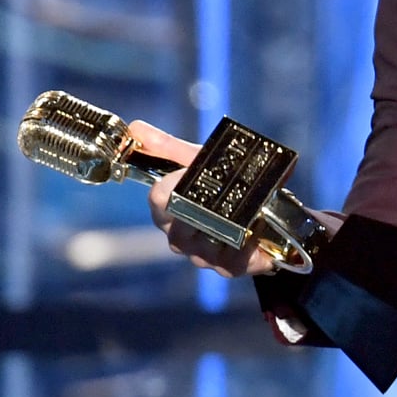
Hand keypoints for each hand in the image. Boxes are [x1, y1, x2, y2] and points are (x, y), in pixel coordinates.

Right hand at [129, 119, 276, 277]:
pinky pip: (234, 266)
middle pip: (178, 234)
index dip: (168, 189)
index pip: (157, 202)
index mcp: (167, 211)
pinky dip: (249, 255)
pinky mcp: (230, 267)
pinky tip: (260, 242)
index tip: (183, 174)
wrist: (260, 205)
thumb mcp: (197, 161)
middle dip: (199, 216)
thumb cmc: (221, 184)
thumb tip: (136, 129)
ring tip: (247, 219)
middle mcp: (181, 237)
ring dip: (228, 235)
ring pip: (206, 252)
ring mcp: (203, 255)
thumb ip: (168, 147)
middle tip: (220, 201)